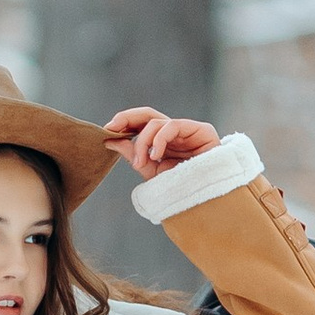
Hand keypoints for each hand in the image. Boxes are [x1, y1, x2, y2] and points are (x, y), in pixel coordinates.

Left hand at [105, 106, 221, 179]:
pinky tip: (155, 155)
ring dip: (142, 142)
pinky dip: (159, 140)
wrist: (207, 200)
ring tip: (141, 162)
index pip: (142, 124)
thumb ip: (133, 154)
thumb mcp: (151, 171)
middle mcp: (175, 133)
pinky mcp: (201, 130)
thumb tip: (110, 139)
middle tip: (112, 128)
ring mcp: (188, 130)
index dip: (124, 123)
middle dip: (127, 118)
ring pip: (156, 122)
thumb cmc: (182, 187)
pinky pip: (172, 126)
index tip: (106, 131)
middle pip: (148, 115)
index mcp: (163, 141)